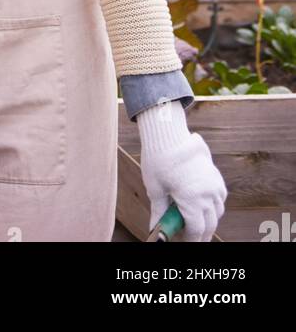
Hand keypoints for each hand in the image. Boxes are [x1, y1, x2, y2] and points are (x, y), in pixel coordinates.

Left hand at [138, 100, 226, 240]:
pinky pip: (220, 196)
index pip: (196, 230)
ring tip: (197, 222)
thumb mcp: (155, 189)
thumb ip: (159, 212)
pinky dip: (214, 205)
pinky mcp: (215, 174)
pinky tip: (204, 204)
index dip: (191, 240)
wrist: (168, 133)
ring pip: (218, 211)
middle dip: (201, 234)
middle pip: (210, 224)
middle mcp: (208, 194)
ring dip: (209, 220)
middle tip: (191, 238)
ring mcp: (214, 183)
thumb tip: (154, 230)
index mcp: (192, 200)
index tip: (184, 242)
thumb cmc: (158, 160)